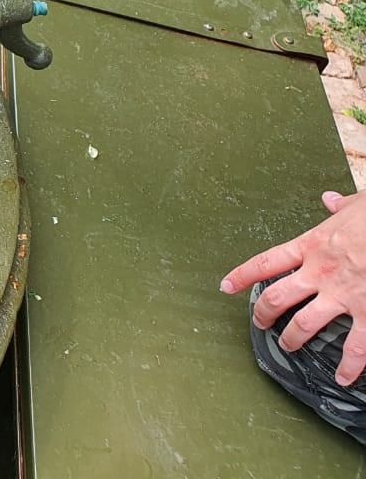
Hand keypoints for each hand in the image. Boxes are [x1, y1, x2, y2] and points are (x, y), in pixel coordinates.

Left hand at [221, 189, 365, 387]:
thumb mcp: (358, 205)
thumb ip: (340, 207)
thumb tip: (330, 201)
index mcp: (313, 245)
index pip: (267, 262)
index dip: (242, 275)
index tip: (226, 286)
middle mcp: (320, 273)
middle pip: (277, 297)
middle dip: (264, 313)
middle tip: (259, 323)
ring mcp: (343, 295)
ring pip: (305, 325)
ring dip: (294, 339)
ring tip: (289, 347)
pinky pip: (356, 346)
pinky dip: (350, 366)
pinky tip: (344, 377)